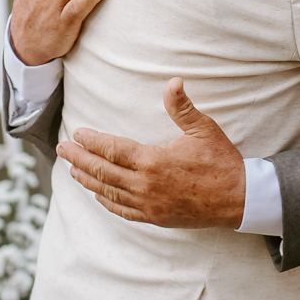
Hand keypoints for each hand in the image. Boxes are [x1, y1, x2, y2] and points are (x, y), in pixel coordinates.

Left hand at [57, 78, 246, 227]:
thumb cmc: (221, 162)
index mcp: (152, 161)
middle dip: (79, 159)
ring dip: (87, 180)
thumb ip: (182, 107)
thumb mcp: (203, 130)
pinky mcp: (155, 217)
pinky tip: (98, 195)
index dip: (92, 141)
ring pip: (108, 192)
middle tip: (61, 149)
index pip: (111, 149)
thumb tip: (173, 81)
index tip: (77, 134)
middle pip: (102, 171)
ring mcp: (148, 204)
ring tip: (72, 170)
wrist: (238, 199)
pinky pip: (122, 210)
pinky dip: (106, 201)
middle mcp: (144, 185)